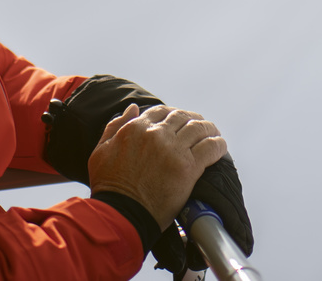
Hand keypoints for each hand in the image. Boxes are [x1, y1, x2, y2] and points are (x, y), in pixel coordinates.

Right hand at [88, 104, 227, 230]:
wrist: (121, 213)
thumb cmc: (109, 186)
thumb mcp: (101, 150)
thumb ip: (115, 126)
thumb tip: (133, 108)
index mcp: (135, 128)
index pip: (161, 111)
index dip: (172, 114)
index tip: (179, 122)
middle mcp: (156, 134)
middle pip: (182, 117)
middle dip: (192, 119)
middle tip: (200, 126)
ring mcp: (174, 149)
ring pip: (199, 128)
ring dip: (209, 129)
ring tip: (213, 134)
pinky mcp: (188, 167)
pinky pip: (210, 148)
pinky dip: (219, 145)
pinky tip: (221, 146)